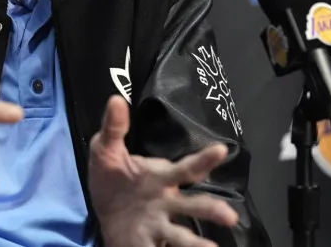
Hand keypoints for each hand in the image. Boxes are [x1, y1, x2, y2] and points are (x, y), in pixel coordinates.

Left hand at [88, 96, 237, 246]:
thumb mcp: (106, 150)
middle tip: (229, 216)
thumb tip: (116, 98)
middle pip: (194, 204)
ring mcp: (158, 224)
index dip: (204, 159)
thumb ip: (114, 128)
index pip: (187, 168)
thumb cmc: (112, 177)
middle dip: (212, 209)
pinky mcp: (146, 242)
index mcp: (161, 177)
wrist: (101, 212)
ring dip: (197, 243)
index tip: (221, 150)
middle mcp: (167, 201)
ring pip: (182, 234)